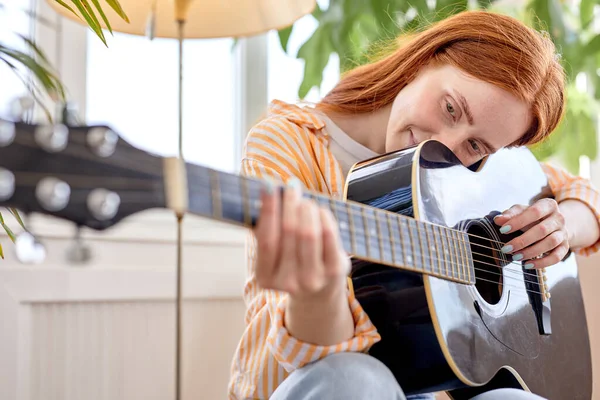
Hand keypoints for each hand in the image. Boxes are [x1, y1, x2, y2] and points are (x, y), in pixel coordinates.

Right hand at [253, 178, 349, 300]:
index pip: (266, 239)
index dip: (268, 209)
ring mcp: (313, 279)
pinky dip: (323, 216)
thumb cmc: (291, 262)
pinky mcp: (335, 271)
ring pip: (309, 232)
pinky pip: (329, 235)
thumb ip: (266, 228)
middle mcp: (289, 282)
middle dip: (290, 203)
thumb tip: (268, 191)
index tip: (267, 185)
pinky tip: (319, 210)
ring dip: (307, 208)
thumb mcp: (274, 253)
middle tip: (291, 186)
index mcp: (265, 278)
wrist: (318, 292)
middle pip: (289, 232)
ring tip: (305, 201)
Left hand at [494, 198, 570, 268]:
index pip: (534, 212)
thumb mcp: (520, 211)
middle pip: (542, 230)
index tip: (503, 230)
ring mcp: (563, 233)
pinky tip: (527, 265)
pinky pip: (557, 257)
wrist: (551, 224)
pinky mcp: (565, 247)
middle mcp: (559, 218)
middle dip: (522, 240)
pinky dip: (542, 263)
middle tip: (506, 248)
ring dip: (531, 252)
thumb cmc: (531, 216)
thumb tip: (498, 220)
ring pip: (550, 243)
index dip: (518, 221)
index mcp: (548, 205)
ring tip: (515, 257)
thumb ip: (510, 214)